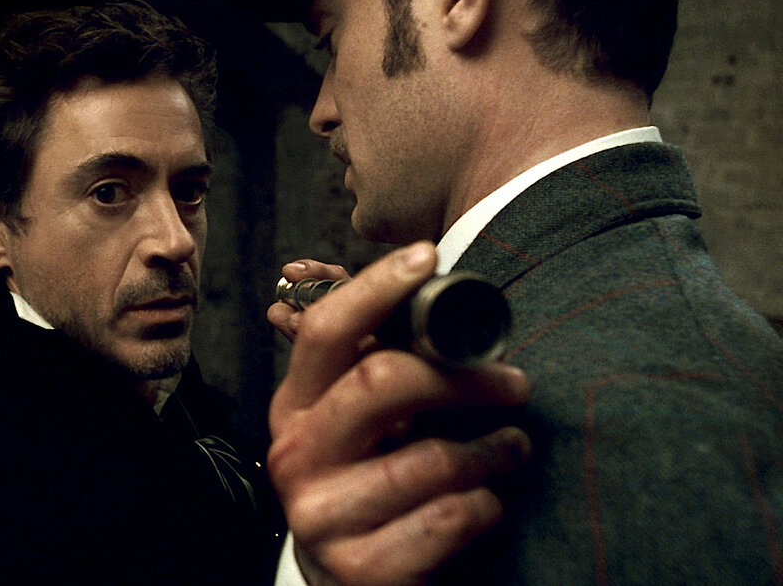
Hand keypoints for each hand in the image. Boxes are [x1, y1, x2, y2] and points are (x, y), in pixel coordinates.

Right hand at [267, 241, 530, 584]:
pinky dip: (484, 507)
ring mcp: (320, 515)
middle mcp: (296, 453)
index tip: (428, 256)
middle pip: (380, 381)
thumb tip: (427, 282)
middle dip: (464, 377)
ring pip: (428, 460)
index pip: (325, 329)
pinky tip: (488, 503)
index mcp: (296, 406)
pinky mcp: (359, 569)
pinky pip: (447, 520)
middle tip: (514, 382)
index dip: (377, 287)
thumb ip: (380, 364)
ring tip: (513, 447)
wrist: (353, 583)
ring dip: (491, 451)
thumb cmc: (372, 485)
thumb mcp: (362, 424)